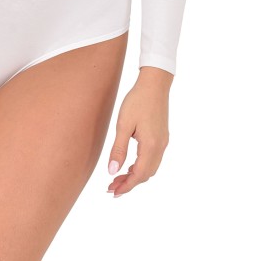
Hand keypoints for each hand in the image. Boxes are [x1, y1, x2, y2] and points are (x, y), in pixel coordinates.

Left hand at [106, 71, 171, 197]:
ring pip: (150, 168)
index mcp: (151, 146)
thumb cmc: (137, 100)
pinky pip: (153, 159)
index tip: (113, 193)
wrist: (154, 84)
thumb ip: (118, 149)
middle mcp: (160, 147)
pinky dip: (141, 166)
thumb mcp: (123, 124)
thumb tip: (112, 171)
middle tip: (112, 187)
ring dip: (135, 176)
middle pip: (146, 175)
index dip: (126, 186)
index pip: (138, 175)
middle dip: (129, 183)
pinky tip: (130, 164)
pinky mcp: (162, 137)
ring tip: (118, 178)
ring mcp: (163, 142)